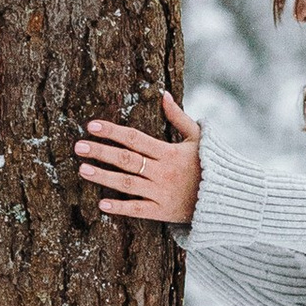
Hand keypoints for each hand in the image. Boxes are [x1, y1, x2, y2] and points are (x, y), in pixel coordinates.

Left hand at [74, 95, 201, 226]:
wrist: (226, 196)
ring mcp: (161, 193)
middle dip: (101, 152)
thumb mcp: (197, 137)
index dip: (112, 131)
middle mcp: (163, 172)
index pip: (135, 138)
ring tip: (82, 169)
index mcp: (169, 152)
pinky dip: (120, 208)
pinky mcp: (162, 211)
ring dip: (104, 177)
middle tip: (78, 146)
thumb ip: (179, 116)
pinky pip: (139, 210)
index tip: (91, 126)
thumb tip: (163, 94)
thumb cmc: (210, 163)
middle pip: (126, 160)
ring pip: (128, 184)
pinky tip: (101, 204)